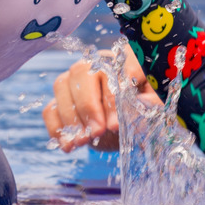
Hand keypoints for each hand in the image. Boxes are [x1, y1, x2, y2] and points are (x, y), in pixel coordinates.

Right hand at [42, 45, 160, 151]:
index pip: (116, 67)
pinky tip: (69, 146)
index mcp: (124, 59)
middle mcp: (96, 63)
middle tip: (98, 132)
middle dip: (88, 106)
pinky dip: (56, 128)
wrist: (128, 128)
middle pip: (82, 71)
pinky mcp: (60, 100)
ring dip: (71, 117)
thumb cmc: (144, 112)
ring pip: (62, 85)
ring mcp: (74, 80)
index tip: (116, 124)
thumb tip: (141, 104)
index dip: (114, 96)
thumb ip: (151, 105)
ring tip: (82, 142)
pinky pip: (49, 108)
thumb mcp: (155, 109)